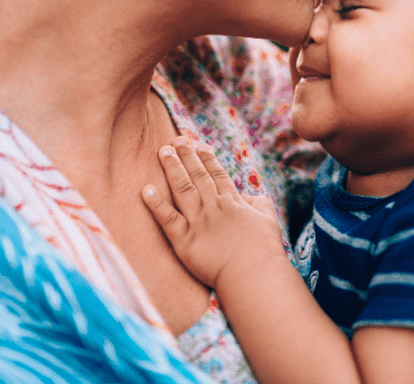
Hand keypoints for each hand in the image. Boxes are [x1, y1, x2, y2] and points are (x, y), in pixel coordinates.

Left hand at [142, 139, 285, 289]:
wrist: (254, 274)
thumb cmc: (264, 250)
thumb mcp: (267, 220)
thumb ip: (257, 204)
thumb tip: (249, 196)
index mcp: (233, 202)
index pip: (217, 175)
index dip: (207, 159)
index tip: (199, 145)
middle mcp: (213, 207)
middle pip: (197, 176)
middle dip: (187, 156)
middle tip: (177, 140)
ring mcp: (198, 222)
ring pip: (182, 189)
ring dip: (172, 169)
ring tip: (163, 151)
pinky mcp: (185, 241)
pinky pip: (167, 219)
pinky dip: (156, 204)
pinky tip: (146, 189)